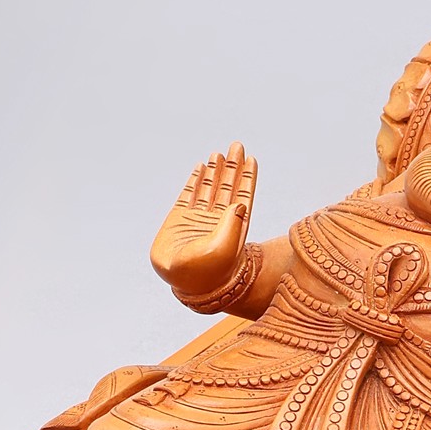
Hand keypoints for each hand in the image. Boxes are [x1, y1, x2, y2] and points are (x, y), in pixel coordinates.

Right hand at [150, 143, 256, 295]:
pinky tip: (201, 167)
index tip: (251, 159)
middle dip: (232, 167)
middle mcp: (217, 221)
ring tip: (219, 153)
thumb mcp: (224, 249)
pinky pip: (189, 195)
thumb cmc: (207, 271)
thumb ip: (232, 224)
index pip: (242, 196)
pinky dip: (195, 181)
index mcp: (233, 227)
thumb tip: (240, 203)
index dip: (246, 178)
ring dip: (215, 171)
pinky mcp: (179, 219)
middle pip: (227, 188)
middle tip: (237, 145)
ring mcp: (198, 219)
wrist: (184, 284)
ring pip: (209, 189)